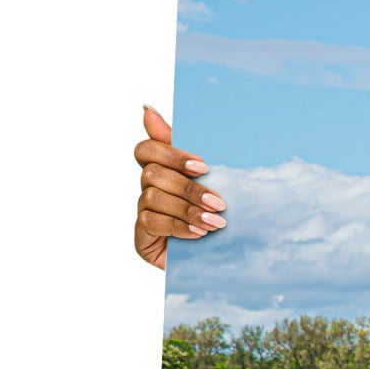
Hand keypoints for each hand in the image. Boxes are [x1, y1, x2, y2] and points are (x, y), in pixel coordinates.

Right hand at [133, 106, 223, 269]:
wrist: (227, 259)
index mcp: (162, 170)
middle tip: (220, 202)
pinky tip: (200, 234)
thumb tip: (145, 108)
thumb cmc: (219, 214)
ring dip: (188, 209)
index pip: (147, 149)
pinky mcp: (142, 237)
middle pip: (152, 173)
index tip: (203, 167)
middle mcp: (148, 189)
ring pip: (152, 197)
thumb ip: (184, 147)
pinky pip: (151, 222)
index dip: (172, 154)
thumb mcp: (212, 180)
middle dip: (188, 188)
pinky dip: (178, 226)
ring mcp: (143, 213)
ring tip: (216, 223)